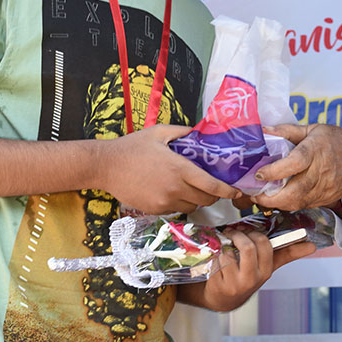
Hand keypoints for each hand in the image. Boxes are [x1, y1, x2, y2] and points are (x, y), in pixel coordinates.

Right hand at [95, 124, 240, 213]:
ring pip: (192, 207)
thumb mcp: (159, 132)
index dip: (227, 190)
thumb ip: (182, 132)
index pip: (211, 185)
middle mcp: (174, 188)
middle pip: (205, 200)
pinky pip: (176, 210)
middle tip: (213, 187)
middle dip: (213, 195)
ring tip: (191, 188)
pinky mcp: (154, 210)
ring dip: (197, 200)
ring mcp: (164, 202)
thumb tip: (199, 131)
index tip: (236, 190)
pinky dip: (180, 203)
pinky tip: (173, 191)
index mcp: (179, 169)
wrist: (105, 166)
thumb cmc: (132, 147)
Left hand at [183, 229, 316, 311]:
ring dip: (225, 244)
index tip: (251, 230)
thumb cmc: (247, 276)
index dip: (258, 234)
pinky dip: (215, 254)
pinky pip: (216, 259)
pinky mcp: (219, 283)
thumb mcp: (267, 266)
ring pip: (230, 251)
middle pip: (249, 246)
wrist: (223, 298)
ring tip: (225, 244)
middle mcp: (253, 278)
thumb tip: (312, 246)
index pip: (267, 245)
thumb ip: (287, 254)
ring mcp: (236, 282)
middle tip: (234, 232)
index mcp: (267, 270)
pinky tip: (217, 258)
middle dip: (239, 234)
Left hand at [249, 123, 341, 211]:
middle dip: (270, 198)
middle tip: (254, 194)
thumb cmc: (337, 142)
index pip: (294, 164)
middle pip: (293, 191)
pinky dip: (287, 204)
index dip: (275, 171)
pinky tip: (277, 199)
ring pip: (296, 203)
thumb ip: (287, 130)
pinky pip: (302, 205)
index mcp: (315, 151)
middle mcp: (319, 173)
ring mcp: (322, 189)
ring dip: (276, 204)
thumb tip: (264, 130)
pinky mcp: (323, 199)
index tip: (260, 174)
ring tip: (262, 198)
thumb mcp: (313, 129)